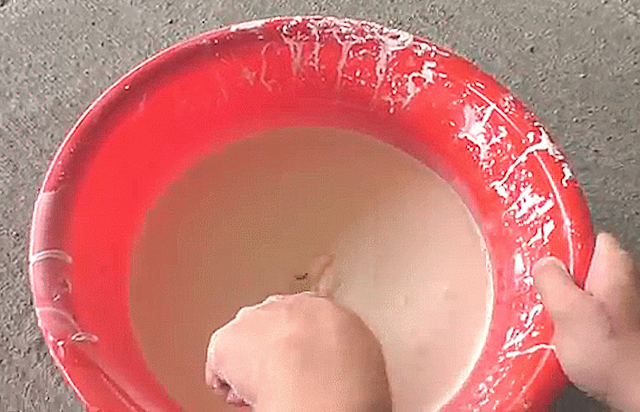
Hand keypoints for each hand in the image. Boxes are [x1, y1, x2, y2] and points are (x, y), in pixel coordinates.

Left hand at [205, 292, 391, 411]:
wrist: (322, 383)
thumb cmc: (348, 378)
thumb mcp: (365, 353)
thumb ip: (345, 346)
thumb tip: (347, 362)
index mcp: (326, 307)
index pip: (305, 315)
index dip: (300, 341)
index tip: (301, 359)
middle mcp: (288, 305)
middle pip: (272, 321)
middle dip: (272, 345)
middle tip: (280, 376)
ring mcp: (255, 318)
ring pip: (245, 336)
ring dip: (249, 359)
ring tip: (259, 388)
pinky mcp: (227, 339)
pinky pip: (220, 360)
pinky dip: (224, 378)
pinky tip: (238, 394)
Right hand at [533, 233, 639, 411]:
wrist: (632, 389)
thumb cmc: (612, 354)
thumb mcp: (567, 309)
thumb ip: (551, 279)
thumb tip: (543, 265)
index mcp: (613, 264)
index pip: (583, 235)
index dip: (559, 243)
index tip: (538, 254)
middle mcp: (618, 279)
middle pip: (576, 263)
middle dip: (554, 277)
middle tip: (540, 291)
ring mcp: (615, 302)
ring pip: (576, 288)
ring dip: (559, 300)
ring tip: (548, 315)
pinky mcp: (609, 324)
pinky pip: (580, 310)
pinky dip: (567, 318)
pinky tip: (559, 331)